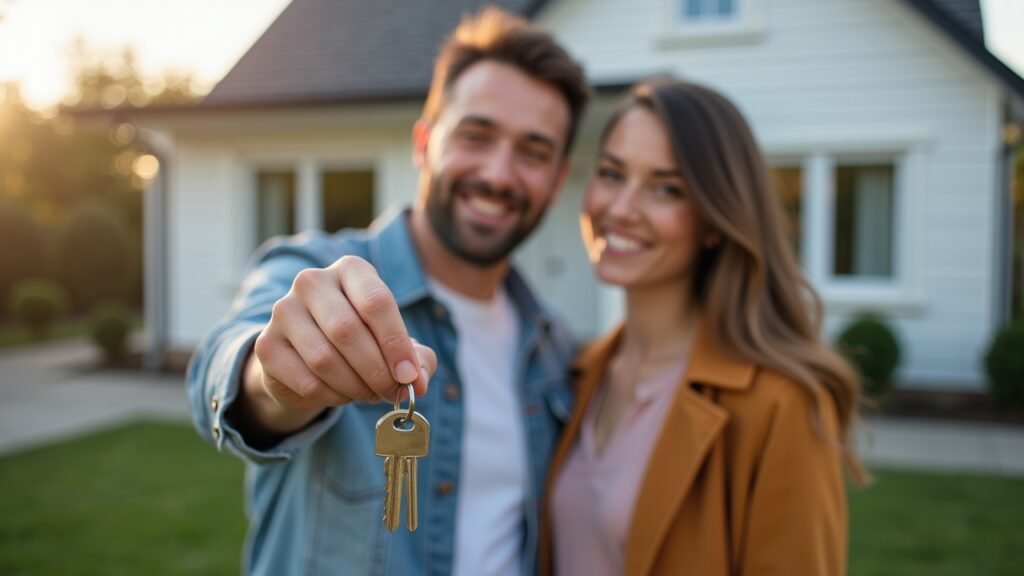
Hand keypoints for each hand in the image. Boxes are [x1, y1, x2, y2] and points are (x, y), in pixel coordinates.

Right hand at [240, 256, 435, 434]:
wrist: (309, 356)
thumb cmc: (363, 341)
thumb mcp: (396, 344)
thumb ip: (416, 359)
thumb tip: (417, 382)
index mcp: (350, 269)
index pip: (376, 302)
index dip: (395, 343)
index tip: (408, 376)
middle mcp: (311, 282)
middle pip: (347, 331)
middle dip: (376, 370)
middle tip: (391, 392)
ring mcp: (283, 311)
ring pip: (324, 359)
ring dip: (355, 386)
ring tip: (369, 393)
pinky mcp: (267, 345)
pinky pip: (306, 381)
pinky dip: (332, 397)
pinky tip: (342, 393)